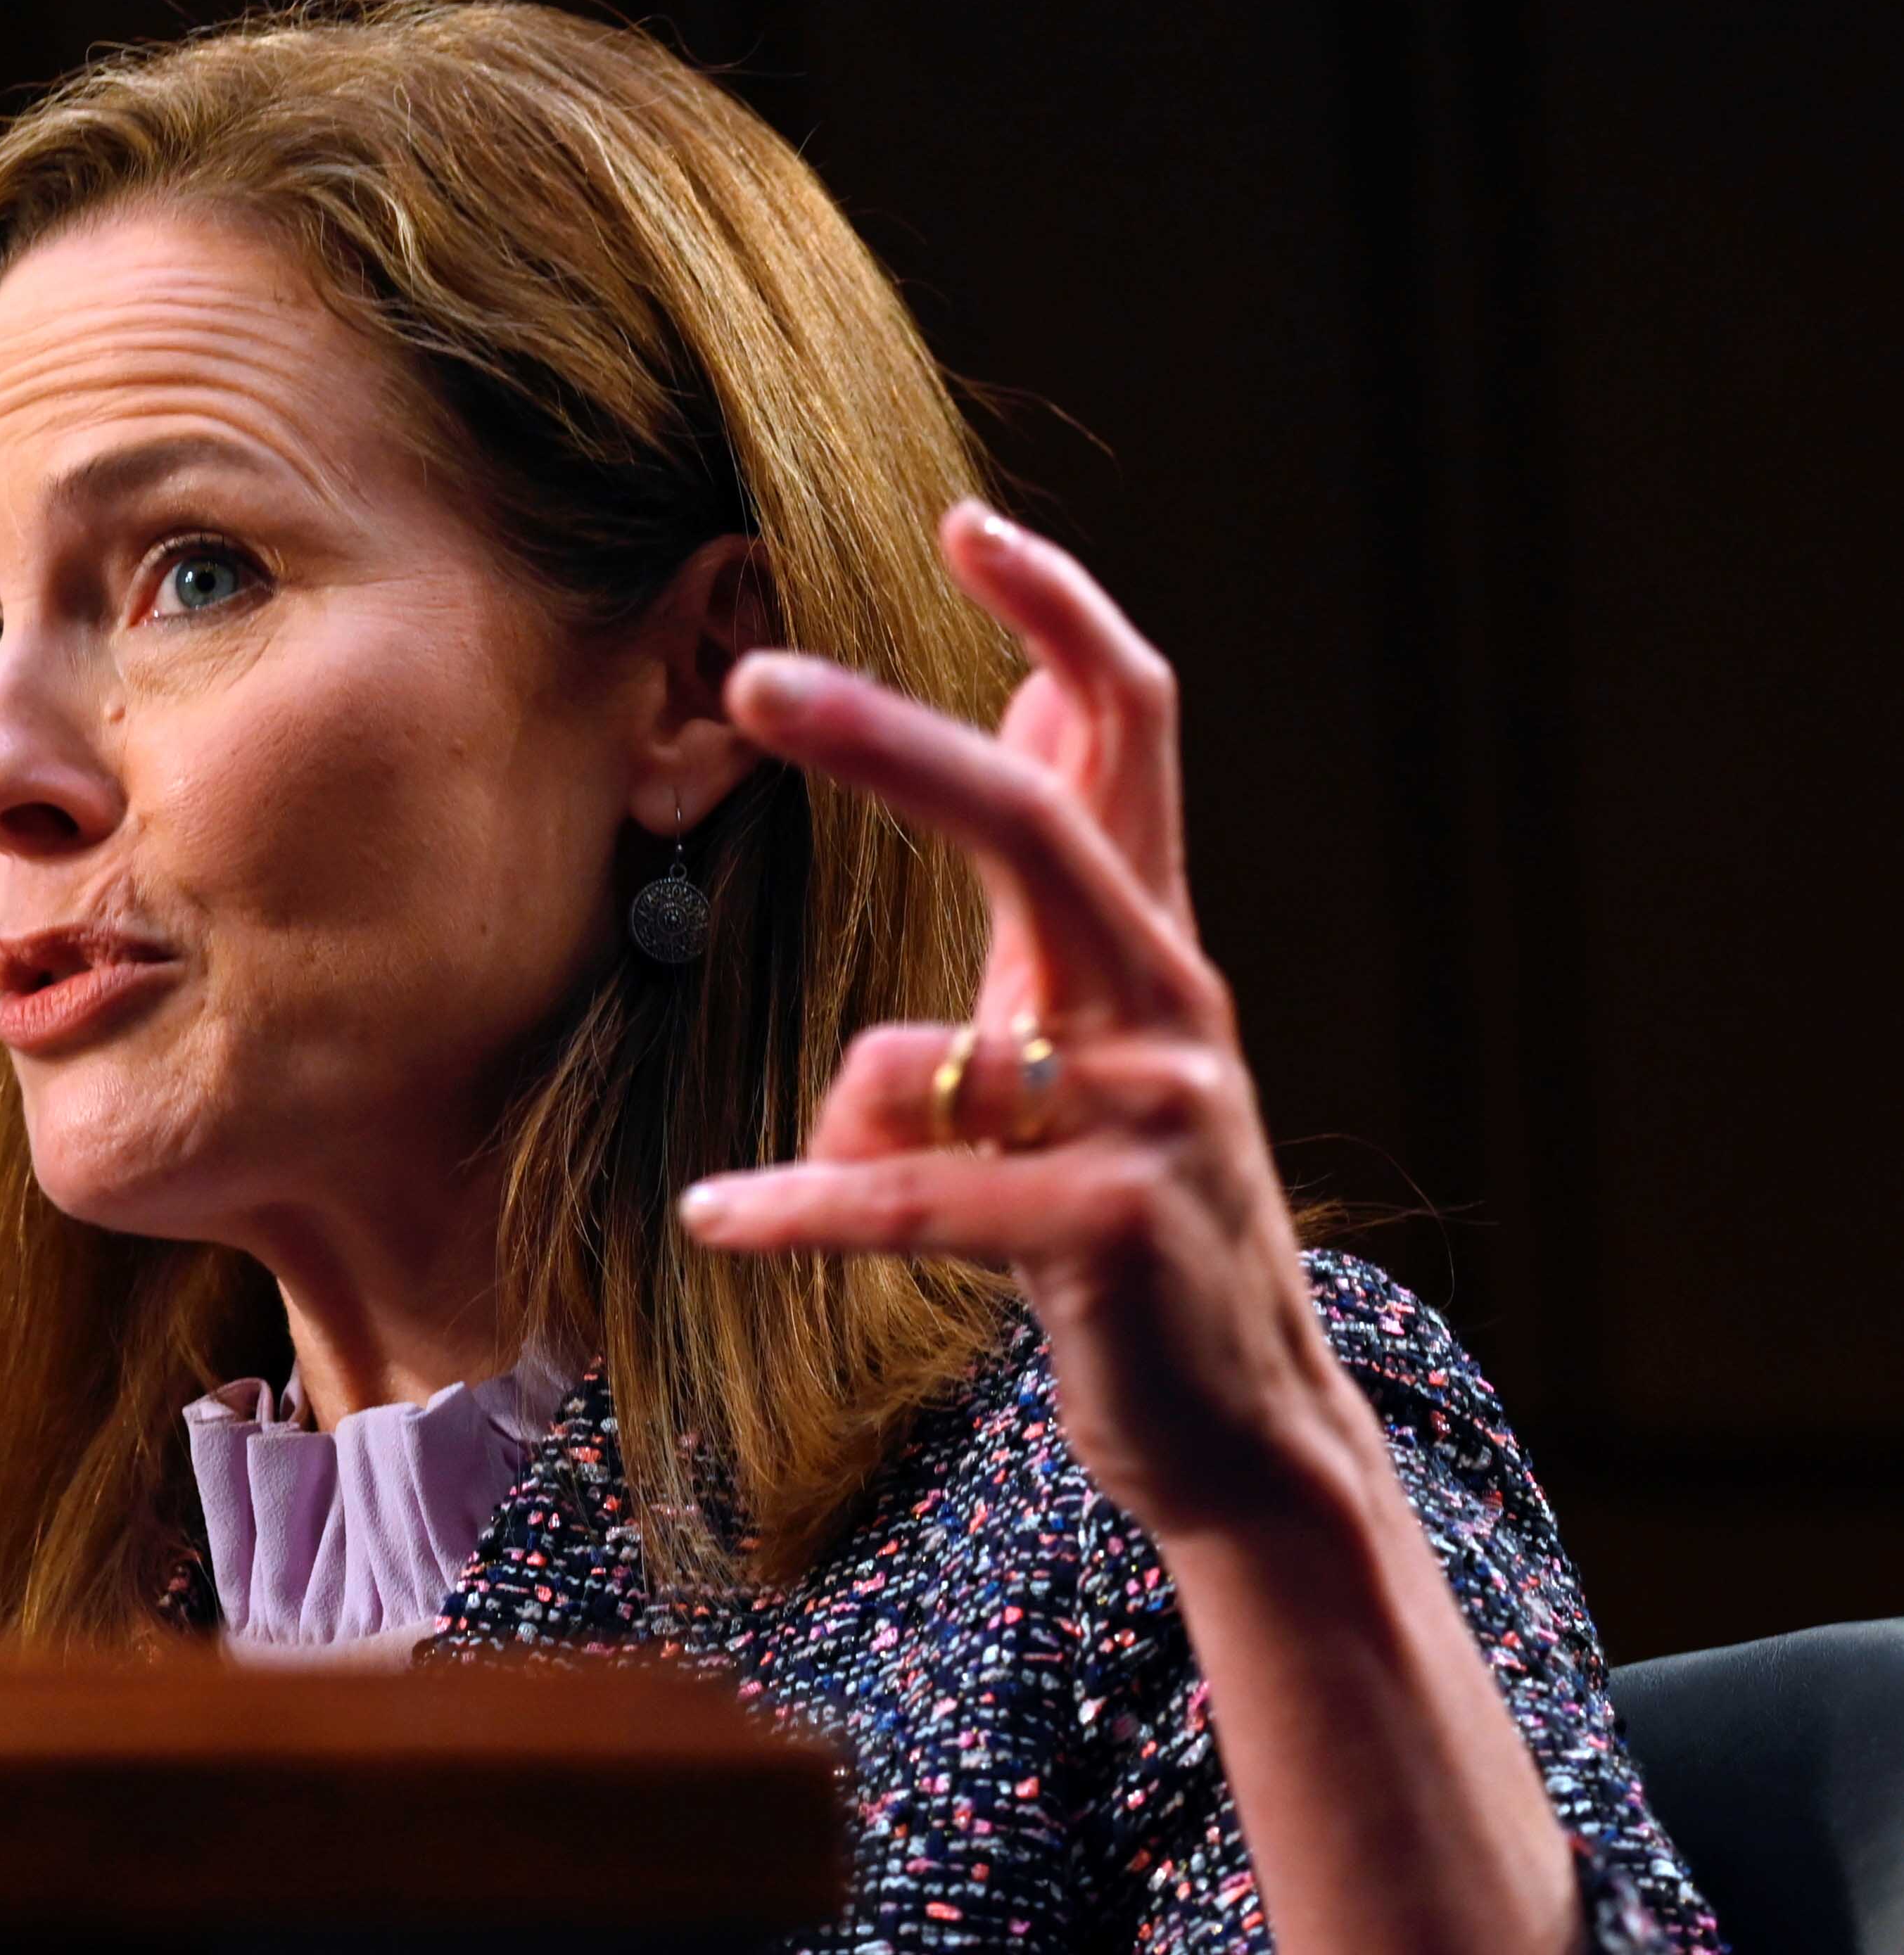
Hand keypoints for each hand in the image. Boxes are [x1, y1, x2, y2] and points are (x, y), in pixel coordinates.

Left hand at [678, 503, 1384, 1543]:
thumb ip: (1069, 883)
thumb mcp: (1098, 1036)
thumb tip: (1029, 692)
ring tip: (813, 1204)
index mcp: (1153, 950)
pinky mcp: (1106, 1230)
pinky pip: (904, 1195)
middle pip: (1035, 819)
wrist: (1240, 1434)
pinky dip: (798, 1206)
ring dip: (837, 1133)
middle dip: (890, 738)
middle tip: (753, 674)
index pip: (1133, 731)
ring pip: (917, 1058)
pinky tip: (713, 1214)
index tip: (964, 520)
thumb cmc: (1131, 1225)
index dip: (1060, 614)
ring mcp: (1151, 1118)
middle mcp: (1168, 1008)